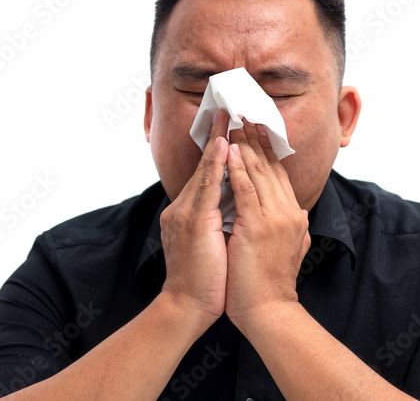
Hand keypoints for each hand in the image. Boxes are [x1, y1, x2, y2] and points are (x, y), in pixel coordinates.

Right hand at [159, 109, 229, 330]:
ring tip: (228, 118)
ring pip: (205, 170)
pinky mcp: (194, 222)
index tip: (228, 129)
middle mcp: (183, 208)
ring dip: (218, 143)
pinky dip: (216, 165)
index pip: (207, 175)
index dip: (218, 152)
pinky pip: (207, 186)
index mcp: (189, 214)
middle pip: (204, 166)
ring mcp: (186, 213)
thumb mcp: (212, 245)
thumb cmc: (204, 282)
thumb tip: (236, 210)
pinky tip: (225, 147)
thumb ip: (219, 224)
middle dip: (217, 137)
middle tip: (228, 110)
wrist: (187, 308)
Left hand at [224, 119, 310, 331]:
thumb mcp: (287, 248)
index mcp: (294, 216)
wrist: (266, 311)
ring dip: (245, 144)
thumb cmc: (269, 285)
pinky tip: (227, 149)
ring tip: (235, 122)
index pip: (279, 174)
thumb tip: (294, 215)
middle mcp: (288, 211)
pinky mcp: (257, 225)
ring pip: (258, 171)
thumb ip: (289, 228)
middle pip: (270, 166)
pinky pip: (245, 187)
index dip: (268, 150)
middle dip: (256, 139)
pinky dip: (235, 166)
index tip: (258, 128)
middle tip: (245, 113)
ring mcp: (274, 217)